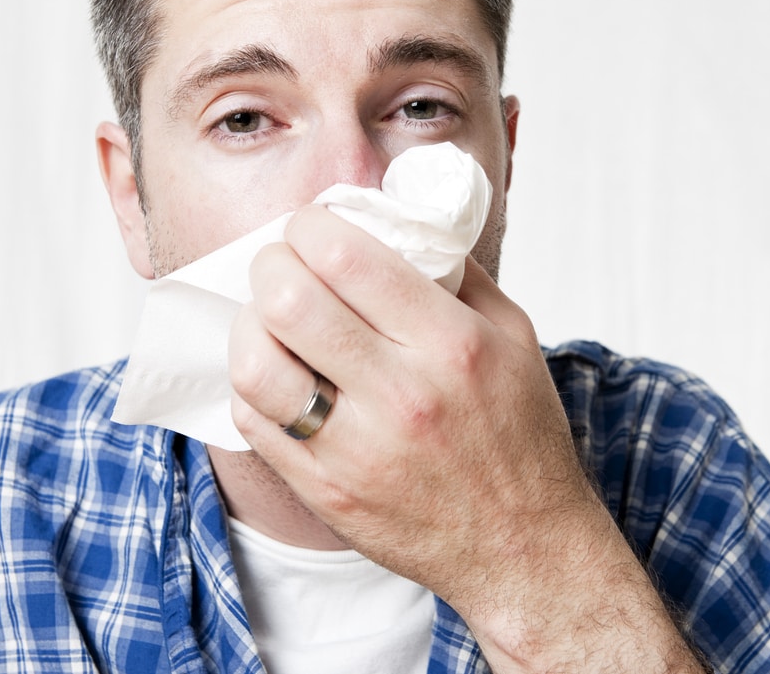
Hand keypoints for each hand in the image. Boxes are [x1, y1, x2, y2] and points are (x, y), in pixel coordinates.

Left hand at [229, 204, 704, 671]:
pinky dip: (251, 385)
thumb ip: (456, 272)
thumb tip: (393, 221)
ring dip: (249, 325)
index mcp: (451, 344)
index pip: (347, 257)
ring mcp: (357, 450)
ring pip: (256, 365)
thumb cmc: (520, 436)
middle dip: (270, 265)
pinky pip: (254, 422)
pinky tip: (275, 373)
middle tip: (279, 265)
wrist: (521, 548)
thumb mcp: (514, 335)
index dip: (310, 225)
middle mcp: (402, 395)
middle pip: (289, 301)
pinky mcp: (325, 491)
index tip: (310, 226)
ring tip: (266, 317)